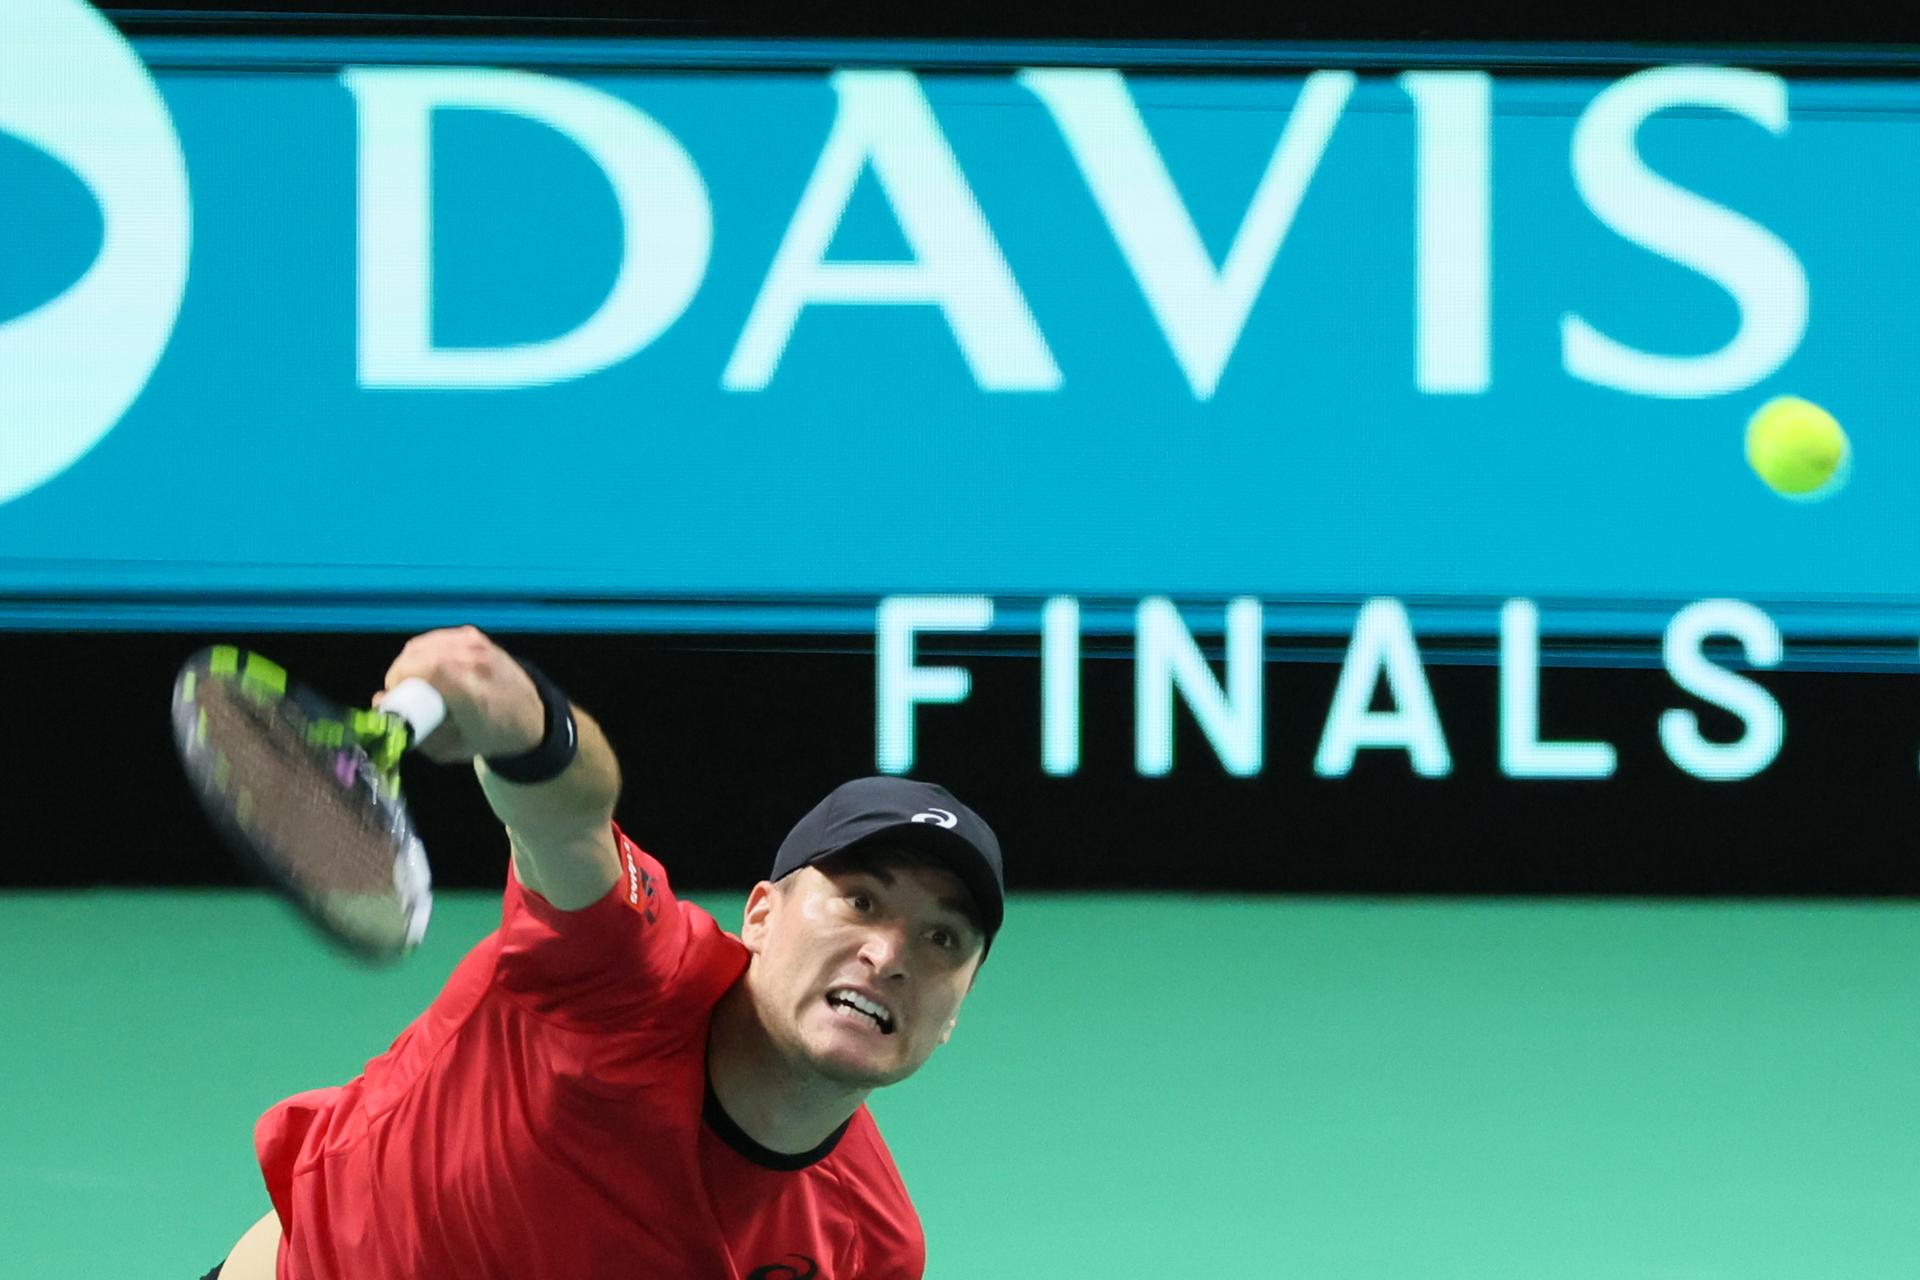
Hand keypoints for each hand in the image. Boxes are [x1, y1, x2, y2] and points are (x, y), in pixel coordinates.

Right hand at [374, 626, 544, 764]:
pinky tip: (426, 668)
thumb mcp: (451, 750)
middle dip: (399, 672)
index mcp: (474, 694)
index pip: (431, 669)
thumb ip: (413, 732)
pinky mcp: (475, 636)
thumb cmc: (489, 736)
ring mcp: (478, 646)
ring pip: (424, 644)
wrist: (531, 716)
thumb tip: (378, 702)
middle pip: (421, 654)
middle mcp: (477, 664)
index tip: (393, 695)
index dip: (401, 677)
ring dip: (409, 662)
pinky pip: (435, 638)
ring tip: (413, 682)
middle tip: (400, 693)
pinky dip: (424, 651)